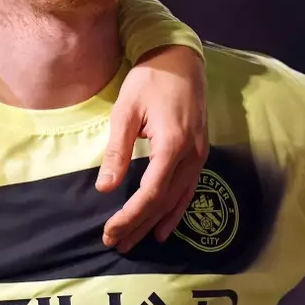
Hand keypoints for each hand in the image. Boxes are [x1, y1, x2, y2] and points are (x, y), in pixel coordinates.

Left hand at [98, 44, 208, 251]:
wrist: (180, 60)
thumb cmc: (149, 80)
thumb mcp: (126, 111)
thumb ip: (117, 151)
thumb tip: (105, 188)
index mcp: (172, 145)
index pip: (151, 193)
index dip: (131, 217)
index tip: (110, 232)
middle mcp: (191, 156)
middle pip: (164, 202)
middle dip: (139, 225)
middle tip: (116, 244)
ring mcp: (199, 156)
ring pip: (178, 200)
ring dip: (155, 223)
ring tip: (134, 242)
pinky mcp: (199, 153)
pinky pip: (189, 190)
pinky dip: (175, 211)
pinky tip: (163, 226)